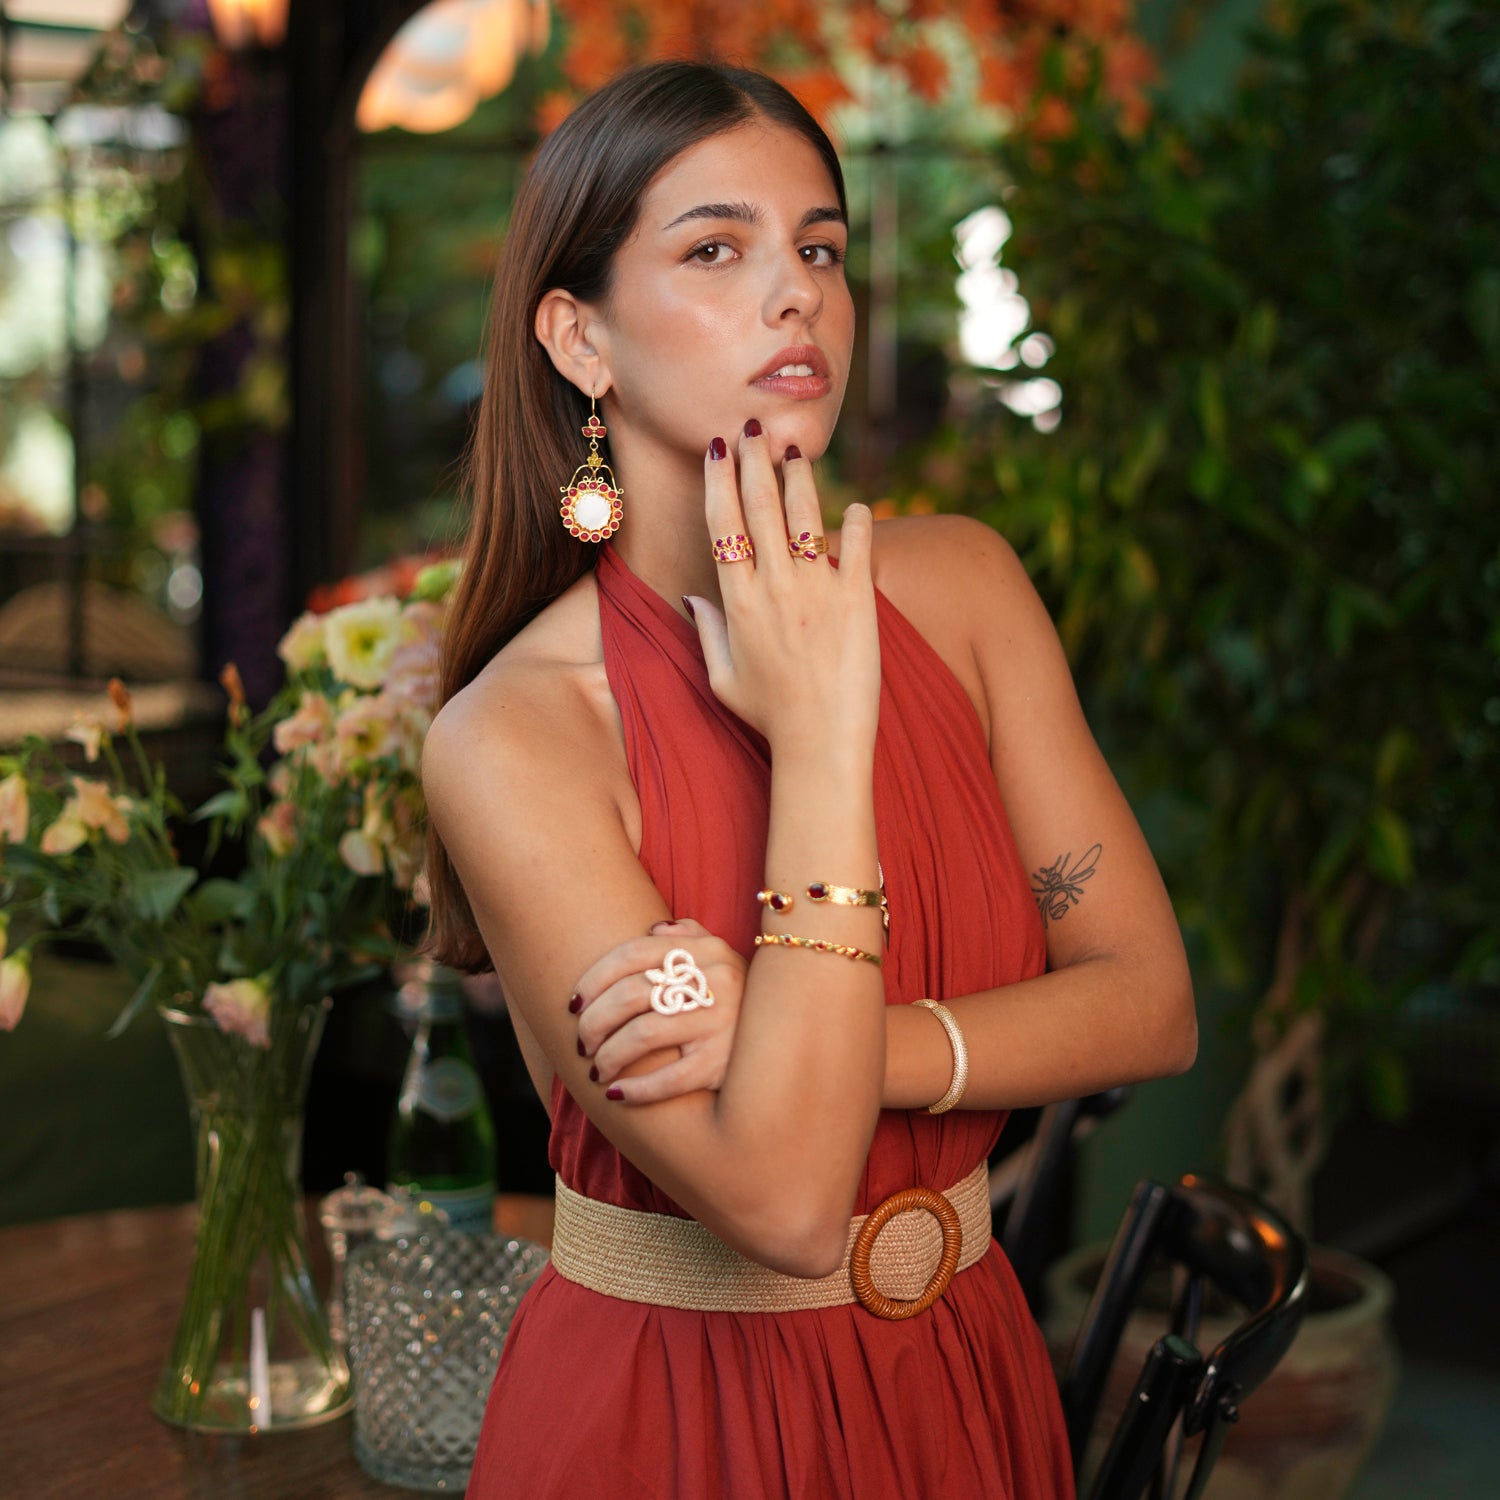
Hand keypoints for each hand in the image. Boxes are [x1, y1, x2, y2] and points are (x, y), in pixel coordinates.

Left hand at [574, 919, 745, 1103]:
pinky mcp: (724, 1064)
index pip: (633, 954)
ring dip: (608, 1056)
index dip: (594, 979)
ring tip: (596, 1070)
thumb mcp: (723, 960)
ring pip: (643, 1035)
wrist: (789, 1045)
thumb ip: (689, 938)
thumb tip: (653, 929)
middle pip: (631, 994)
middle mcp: (717, 980)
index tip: (573, 1004)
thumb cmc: (740, 1001)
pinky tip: (616, 1095)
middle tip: (580, 1042)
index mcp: (707, 951)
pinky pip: (669, 1079)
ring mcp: (722, 1022)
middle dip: (594, 1021)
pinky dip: (636, 1090)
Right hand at [687, 424, 879, 758]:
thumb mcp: (723, 678)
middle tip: (753, 427)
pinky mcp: (858, 599)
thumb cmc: (770, 717)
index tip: (717, 448)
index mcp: (737, 601)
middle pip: (759, 506)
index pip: (723, 524)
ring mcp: (817, 590)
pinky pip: (857, 545)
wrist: (822, 744)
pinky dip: (857, 521)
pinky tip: (856, 507)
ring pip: (804, 515)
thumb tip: (691, 599)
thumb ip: (706, 632)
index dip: (718, 479)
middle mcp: (775, 587)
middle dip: (754, 459)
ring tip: (795, 448)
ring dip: (798, 476)